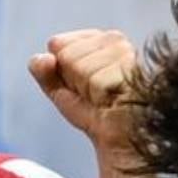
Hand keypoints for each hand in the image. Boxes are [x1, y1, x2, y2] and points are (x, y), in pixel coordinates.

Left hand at [29, 29, 142, 157]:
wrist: (118, 140)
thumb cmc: (94, 113)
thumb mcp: (61, 91)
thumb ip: (44, 71)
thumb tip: (43, 58)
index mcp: (96, 38)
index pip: (56, 44)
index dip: (62, 73)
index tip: (81, 86)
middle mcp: (115, 40)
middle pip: (67, 55)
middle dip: (75, 83)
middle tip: (94, 96)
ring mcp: (127, 53)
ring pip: (81, 68)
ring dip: (89, 92)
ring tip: (106, 99)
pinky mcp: (134, 69)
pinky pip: (96, 82)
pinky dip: (100, 98)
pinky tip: (115, 101)